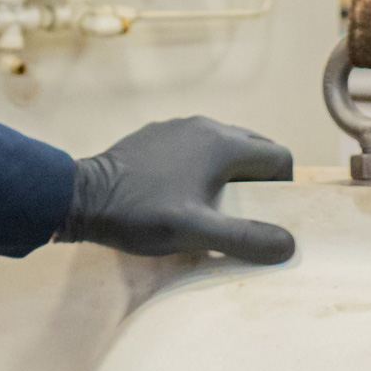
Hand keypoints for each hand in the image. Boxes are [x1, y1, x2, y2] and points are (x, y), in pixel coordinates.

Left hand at [56, 116, 295, 262]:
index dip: (282, 188)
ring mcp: (178, 127)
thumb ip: (246, 239)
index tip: (267, 215)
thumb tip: (289, 245)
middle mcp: (205, 125)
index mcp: (222, 144)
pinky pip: (195, 147)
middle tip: (246, 214)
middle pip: (254, 148)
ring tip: (214, 207)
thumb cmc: (141, 214)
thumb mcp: (197, 233)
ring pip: (224, 146)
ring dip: (230, 173)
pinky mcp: (155, 134)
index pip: (278, 157)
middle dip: (260, 179)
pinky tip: (181, 194)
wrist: (81, 197)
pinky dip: (201, 167)